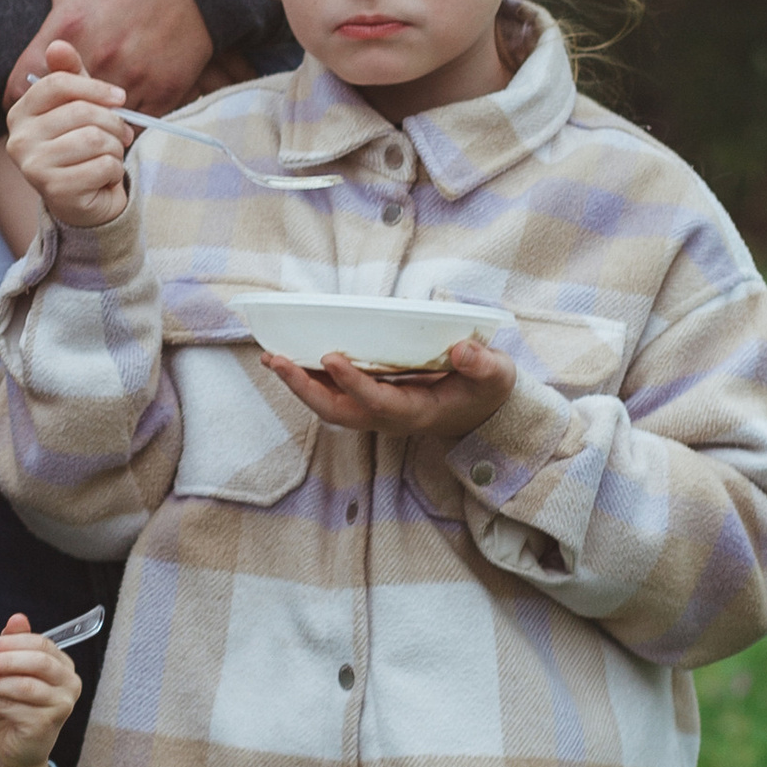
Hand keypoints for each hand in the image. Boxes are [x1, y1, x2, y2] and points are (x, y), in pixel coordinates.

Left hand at [0, 0, 213, 113]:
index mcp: (67, 29)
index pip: (18, 88)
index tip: (18, 91)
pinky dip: (125, 120)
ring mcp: (135, 78)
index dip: (12, 93)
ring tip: (83, 109)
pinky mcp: (166, 89)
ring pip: (97, 123)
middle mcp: (99, 60)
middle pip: (57, 111)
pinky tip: (117, 107)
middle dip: (50, 112)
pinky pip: (136, 123)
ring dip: (88, 120)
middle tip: (50, 106)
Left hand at [0, 611, 80, 766]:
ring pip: (24, 686)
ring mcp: (61, 705)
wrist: (19, 750)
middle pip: (38, 662)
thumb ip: (16, 645)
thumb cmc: (17, 708)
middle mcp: (70, 684)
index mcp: (64, 666)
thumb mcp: (13, 673)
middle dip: (5, 660)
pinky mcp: (46, 724)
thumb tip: (17, 618)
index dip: (13, 642)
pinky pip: (13, 706)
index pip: (42, 644)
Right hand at [7, 40, 130, 231]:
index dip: (94, 87)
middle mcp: (18, 140)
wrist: (84, 201)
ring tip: (109, 155)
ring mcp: (33, 167)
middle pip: (81, 112)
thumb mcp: (77, 106)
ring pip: (95, 139)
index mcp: (20, 113)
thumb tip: (58, 45)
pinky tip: (104, 177)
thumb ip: (70, 76)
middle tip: (121, 135)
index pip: (57, 84)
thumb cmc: (80, 146)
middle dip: (112, 123)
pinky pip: (103, 166)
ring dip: (114, 148)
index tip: (119, 98)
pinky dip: (114, 170)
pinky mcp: (55, 191)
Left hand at [260, 336, 517, 444]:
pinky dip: (308, 378)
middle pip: (338, 411)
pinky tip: (287, 356)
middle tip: (277, 359)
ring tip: (271, 356)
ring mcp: (375, 412)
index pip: (379, 402)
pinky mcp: (369, 401)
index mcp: (417, 412)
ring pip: (329, 405)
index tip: (331, 357)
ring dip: (298, 383)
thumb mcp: (496, 376)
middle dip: (305, 388)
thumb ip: (481, 364)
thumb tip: (461, 349)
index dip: (353, 383)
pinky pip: (332, 394)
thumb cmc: (486, 392)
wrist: (480, 414)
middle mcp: (388, 417)